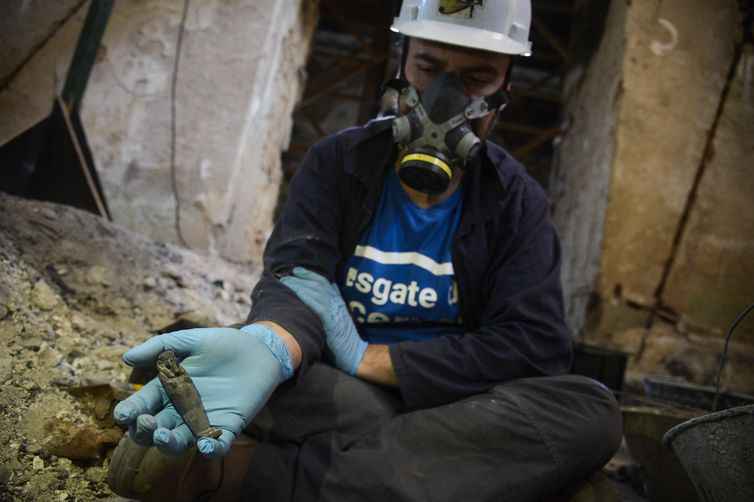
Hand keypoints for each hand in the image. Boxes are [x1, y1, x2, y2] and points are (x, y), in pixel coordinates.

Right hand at [112, 325, 292, 457]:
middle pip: (154, 429)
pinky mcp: (227, 426)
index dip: (130, 412)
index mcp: (167, 390)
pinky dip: (211, 449)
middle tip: (147, 421)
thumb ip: (161, 347)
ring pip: (179, 442)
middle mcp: (180, 410)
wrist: (259, 350)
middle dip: (145, 430)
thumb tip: (126, 357)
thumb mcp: (191, 341)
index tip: (123, 414)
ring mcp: (203, 421)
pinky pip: (216, 445)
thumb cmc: (222, 344)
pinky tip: (205, 447)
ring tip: (163, 436)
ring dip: (169, 444)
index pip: (142, 405)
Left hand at [280, 267, 366, 374]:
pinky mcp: (331, 320)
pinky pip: (316, 303)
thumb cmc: (342, 341)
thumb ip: (327, 310)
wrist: (354, 354)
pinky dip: (306, 295)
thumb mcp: (336, 320)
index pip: (324, 282)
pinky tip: (296, 292)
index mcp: (338, 302)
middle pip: (318, 283)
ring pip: (315, 291)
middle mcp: (336, 303)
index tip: (297, 271)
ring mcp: (334, 310)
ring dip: (299, 284)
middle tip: (286, 274)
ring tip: (286, 281)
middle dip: (301, 277)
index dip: (310, 275)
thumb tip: (310, 304)